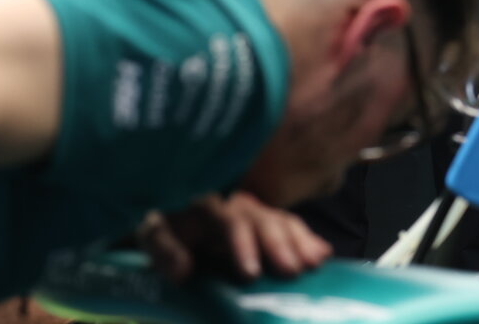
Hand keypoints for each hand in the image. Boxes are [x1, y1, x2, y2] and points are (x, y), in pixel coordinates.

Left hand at [139, 192, 331, 282]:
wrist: (176, 217)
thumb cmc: (168, 228)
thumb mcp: (154, 236)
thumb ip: (164, 250)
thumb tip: (183, 270)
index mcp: (209, 205)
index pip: (229, 221)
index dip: (241, 246)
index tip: (250, 273)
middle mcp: (239, 204)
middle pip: (263, 221)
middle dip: (279, 246)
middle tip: (292, 271)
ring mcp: (258, 212)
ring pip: (283, 222)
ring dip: (300, 243)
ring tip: (315, 263)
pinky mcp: (271, 222)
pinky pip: (293, 226)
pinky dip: (309, 240)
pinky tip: (324, 254)